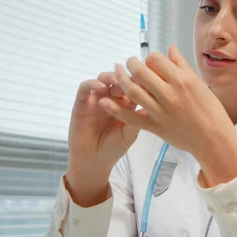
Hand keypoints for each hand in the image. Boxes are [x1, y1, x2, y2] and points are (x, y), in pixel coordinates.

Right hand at [65, 72, 139, 206]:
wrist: (93, 161)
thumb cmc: (114, 148)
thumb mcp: (130, 133)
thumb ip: (138, 118)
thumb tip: (154, 102)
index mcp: (126, 103)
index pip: (134, 86)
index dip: (140, 82)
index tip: (147, 79)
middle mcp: (112, 98)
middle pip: (119, 78)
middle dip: (126, 76)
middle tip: (131, 79)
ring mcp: (97, 98)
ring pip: (103, 78)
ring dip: (111, 76)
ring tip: (118, 81)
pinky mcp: (82, 102)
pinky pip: (85, 87)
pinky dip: (92, 83)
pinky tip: (101, 88)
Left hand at [99, 45, 236, 185]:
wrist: (213, 138)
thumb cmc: (210, 110)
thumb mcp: (199, 84)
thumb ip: (182, 65)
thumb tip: (170, 48)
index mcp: (182, 80)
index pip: (155, 60)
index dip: (149, 58)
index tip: (148, 62)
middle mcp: (170, 94)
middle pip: (140, 72)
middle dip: (130, 64)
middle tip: (128, 63)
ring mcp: (160, 111)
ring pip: (132, 91)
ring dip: (120, 79)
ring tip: (115, 73)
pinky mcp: (155, 126)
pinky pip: (131, 116)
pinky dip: (115, 108)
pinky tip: (104, 101)